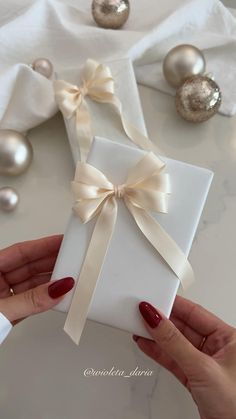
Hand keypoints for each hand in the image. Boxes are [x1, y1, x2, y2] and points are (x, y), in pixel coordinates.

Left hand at [0, 236, 73, 323]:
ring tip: (73, 275)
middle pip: (29, 266)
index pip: (20, 252)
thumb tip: (58, 289)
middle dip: (52, 261)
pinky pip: (32, 300)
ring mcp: (4, 296)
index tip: (63, 241)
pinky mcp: (10, 312)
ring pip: (33, 283)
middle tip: (74, 257)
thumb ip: (30, 301)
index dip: (43, 245)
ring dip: (52, 281)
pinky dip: (46, 297)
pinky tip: (60, 293)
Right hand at [133, 297, 235, 418]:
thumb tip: (156, 319)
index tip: (154, 300)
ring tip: (139, 325)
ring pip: (176, 344)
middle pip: (184, 327)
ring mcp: (205, 364)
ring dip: (157, 336)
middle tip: (143, 312)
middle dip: (162, 320)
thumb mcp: (202, 368)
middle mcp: (219, 348)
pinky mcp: (195, 379)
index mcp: (229, 338)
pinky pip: (174, 359)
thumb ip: (175, 343)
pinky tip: (146, 343)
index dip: (174, 305)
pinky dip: (159, 352)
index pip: (196, 313)